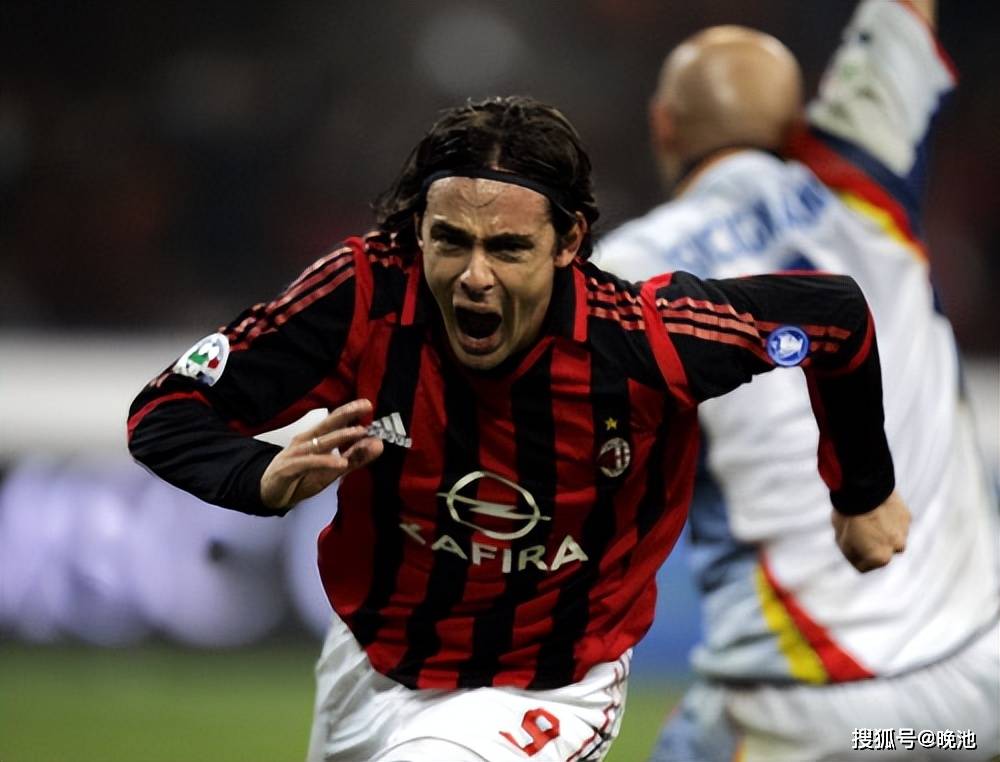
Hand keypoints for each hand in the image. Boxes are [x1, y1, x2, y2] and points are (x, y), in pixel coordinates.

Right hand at [260, 398, 383, 509]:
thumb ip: (355, 458)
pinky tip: (340, 462)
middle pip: (327, 424)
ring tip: (359, 432)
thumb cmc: (301, 477)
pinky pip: (309, 463)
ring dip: (340, 436)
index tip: (368, 403)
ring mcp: (296, 453)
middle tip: (367, 406)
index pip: (334, 421)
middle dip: (347, 414)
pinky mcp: (289, 468)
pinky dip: (325, 461)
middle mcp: (305, 441)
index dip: (350, 411)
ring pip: (320, 442)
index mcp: (315, 438)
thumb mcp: (332, 470)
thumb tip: (378, 444)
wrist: (270, 494)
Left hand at [831, 490, 909, 572]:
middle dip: (870, 544)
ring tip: (867, 517)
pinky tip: (877, 509)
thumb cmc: (849, 516)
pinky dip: (888, 519)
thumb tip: (858, 556)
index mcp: (880, 558)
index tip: (847, 542)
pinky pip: (896, 522)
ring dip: (882, 532)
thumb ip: (852, 553)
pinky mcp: (907, 517)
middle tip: (857, 529)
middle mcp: (896, 548)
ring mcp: (904, 532)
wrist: (863, 489)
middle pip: (880, 551)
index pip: (864, 566)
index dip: (852, 555)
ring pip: (890, 537)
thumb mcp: (841, 540)